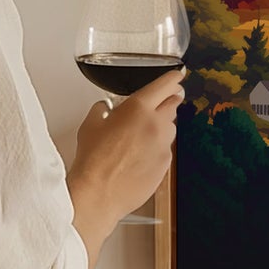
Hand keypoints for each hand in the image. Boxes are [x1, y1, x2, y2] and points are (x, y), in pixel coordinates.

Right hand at [67, 67, 184, 268]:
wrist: (99, 193)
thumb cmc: (93, 160)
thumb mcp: (90, 125)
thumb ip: (102, 110)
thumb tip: (105, 108)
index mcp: (138, 108)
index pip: (164, 85)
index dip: (172, 78)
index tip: (178, 76)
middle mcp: (156, 124)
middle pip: (173, 104)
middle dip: (170, 100)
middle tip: (165, 100)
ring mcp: (164, 146)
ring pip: (170, 128)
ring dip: (162, 126)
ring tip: (143, 133)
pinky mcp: (166, 165)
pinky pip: (165, 150)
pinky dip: (157, 148)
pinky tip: (140, 155)